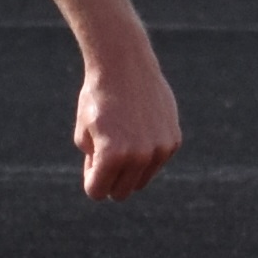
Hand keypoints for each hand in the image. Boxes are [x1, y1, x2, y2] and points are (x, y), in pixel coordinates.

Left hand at [74, 66, 181, 200]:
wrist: (125, 65)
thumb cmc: (97, 100)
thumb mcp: (83, 134)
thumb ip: (94, 165)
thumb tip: (110, 184)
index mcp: (112, 156)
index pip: (97, 192)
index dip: (91, 177)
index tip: (91, 157)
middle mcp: (139, 156)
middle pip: (120, 193)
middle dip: (110, 178)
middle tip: (105, 150)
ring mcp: (160, 150)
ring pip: (140, 182)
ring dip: (128, 169)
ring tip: (122, 138)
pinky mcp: (173, 141)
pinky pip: (155, 163)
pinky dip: (146, 154)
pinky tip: (140, 129)